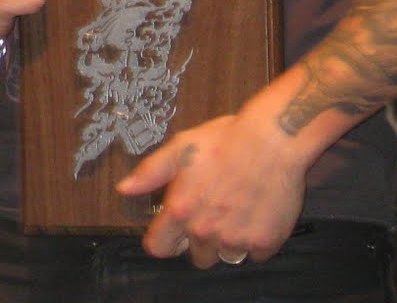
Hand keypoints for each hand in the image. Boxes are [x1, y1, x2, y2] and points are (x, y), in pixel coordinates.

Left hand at [116, 109, 308, 266]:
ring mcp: (236, 239)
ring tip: (236, 211)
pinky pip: (256, 253)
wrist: (273, 142)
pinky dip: (257, 240)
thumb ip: (150, 173)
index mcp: (180, 210)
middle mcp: (205, 231)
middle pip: (197, 256)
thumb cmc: (224, 140)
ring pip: (226, 256)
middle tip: (213, 212)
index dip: (165, 241)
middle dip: (201, 240)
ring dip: (229, 241)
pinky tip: (258, 213)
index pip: (159, 247)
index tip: (173, 233)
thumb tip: (123, 189)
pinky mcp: (266, 242)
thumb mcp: (179, 148)